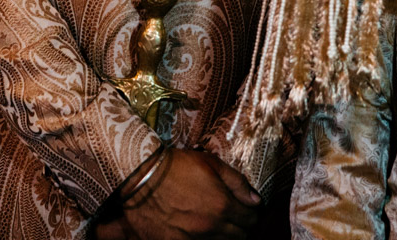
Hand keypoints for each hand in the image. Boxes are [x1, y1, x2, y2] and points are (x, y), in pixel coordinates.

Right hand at [99, 148, 260, 239]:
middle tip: (233, 217)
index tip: (245, 208)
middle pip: (238, 237)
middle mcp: (210, 227)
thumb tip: (256, 200)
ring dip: (223, 236)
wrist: (140, 177)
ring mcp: (192, 239)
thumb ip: (237, 182)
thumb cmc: (175, 166)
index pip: (249, 219)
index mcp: (222, 206)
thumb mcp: (210, 164)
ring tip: (216, 225)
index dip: (250, 212)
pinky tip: (199, 232)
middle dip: (240, 227)